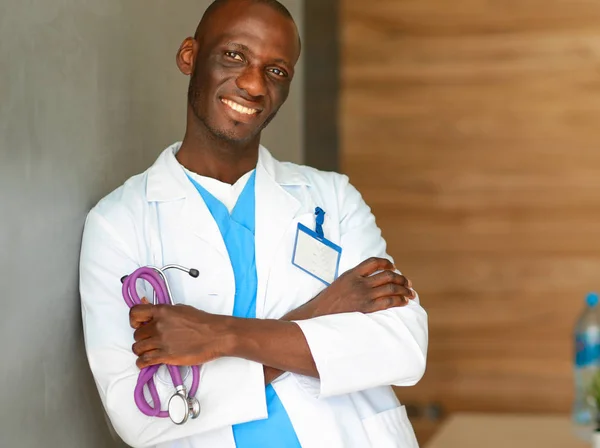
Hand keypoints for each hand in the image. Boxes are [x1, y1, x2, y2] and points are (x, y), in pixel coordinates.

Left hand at [129, 304, 231, 368]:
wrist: (215, 335)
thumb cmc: (202, 321)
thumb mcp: (181, 309)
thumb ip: (164, 312)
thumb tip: (152, 312)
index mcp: (162, 311)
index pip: (135, 313)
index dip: (134, 320)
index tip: (139, 325)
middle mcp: (158, 325)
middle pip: (137, 334)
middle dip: (143, 338)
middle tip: (152, 340)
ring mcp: (161, 341)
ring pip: (138, 348)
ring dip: (142, 350)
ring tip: (150, 351)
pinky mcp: (166, 355)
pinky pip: (144, 360)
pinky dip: (142, 363)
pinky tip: (145, 362)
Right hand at [296, 257, 415, 318]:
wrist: (318, 315)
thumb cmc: (327, 302)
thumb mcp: (339, 283)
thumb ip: (353, 280)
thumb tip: (368, 281)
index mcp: (351, 274)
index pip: (373, 262)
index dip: (386, 263)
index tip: (394, 267)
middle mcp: (359, 282)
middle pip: (386, 275)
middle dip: (400, 278)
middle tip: (407, 282)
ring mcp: (363, 295)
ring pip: (390, 288)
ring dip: (403, 289)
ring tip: (410, 293)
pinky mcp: (366, 308)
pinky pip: (388, 302)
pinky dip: (398, 300)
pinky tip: (404, 301)